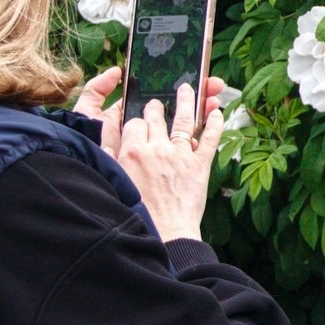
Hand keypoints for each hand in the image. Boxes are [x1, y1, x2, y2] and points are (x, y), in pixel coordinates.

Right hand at [108, 75, 227, 242]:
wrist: (165, 234)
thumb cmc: (138, 214)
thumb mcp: (115, 184)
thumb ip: (110, 160)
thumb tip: (107, 142)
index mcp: (132, 153)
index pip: (135, 123)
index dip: (137, 121)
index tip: (139, 121)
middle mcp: (157, 149)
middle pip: (157, 118)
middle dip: (157, 108)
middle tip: (158, 104)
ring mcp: (181, 156)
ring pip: (185, 120)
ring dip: (186, 102)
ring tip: (187, 89)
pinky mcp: (201, 166)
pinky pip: (210, 138)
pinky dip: (215, 123)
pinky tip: (217, 112)